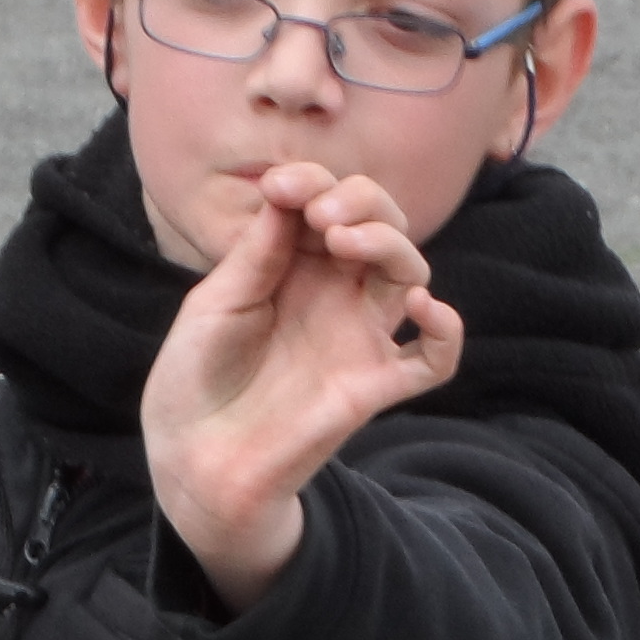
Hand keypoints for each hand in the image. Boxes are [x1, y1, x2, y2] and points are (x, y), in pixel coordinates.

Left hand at [143, 162, 462, 613]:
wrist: (193, 457)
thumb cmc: (196, 375)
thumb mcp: (216, 301)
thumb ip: (259, 250)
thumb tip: (291, 189)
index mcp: (295, 264)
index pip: (329, 201)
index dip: (315, 182)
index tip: (280, 187)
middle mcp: (334, 293)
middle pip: (382, 225)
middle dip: (363, 200)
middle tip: (323, 214)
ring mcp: (357, 337)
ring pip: (410, 273)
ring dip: (389, 242)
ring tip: (343, 241)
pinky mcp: (373, 386)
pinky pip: (434, 360)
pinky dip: (446, 332)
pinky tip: (424, 307)